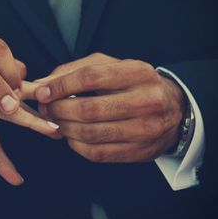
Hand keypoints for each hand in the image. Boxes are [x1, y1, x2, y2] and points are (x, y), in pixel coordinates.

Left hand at [33, 53, 185, 162]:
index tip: (42, 91)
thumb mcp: (111, 66)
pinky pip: (98, 152)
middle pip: (89, 109)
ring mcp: (146, 129)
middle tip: (45, 109)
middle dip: (59, 109)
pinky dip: (76, 145)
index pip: (91, 77)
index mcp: (139, 73)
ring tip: (55, 121)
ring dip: (64, 128)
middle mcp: (146, 101)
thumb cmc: (134, 84)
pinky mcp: (140, 152)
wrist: (175, 109)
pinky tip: (72, 135)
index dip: (61, 85)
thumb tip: (43, 83)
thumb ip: (76, 70)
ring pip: (91, 133)